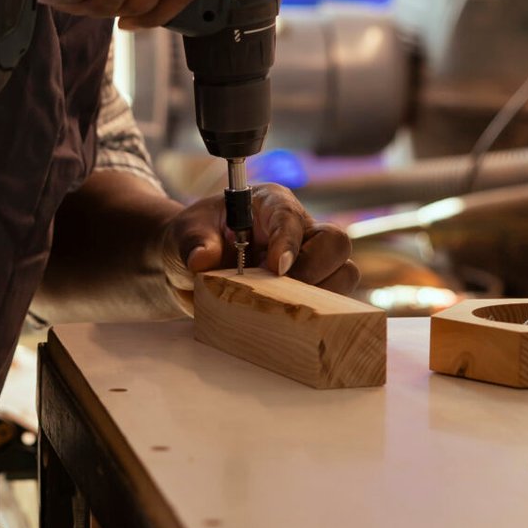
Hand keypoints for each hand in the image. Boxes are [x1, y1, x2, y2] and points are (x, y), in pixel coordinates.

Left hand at [158, 183, 358, 312]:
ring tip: (280, 306)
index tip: (275, 267)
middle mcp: (299, 231)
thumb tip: (202, 259)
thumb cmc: (194, 240)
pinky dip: (314, 315)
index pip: (292, 217)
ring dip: (318, 296)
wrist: (189, 267)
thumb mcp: (184, 234)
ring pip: (343, 274)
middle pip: (335, 243)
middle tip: (279, 290)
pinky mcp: (309, 292)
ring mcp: (309, 262)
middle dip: (315, 270)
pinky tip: (286, 322)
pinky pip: (330, 304)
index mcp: (271, 206)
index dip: (288, 241)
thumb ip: (194, 242)